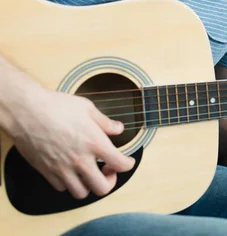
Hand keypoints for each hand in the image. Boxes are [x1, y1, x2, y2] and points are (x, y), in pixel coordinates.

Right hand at [9, 89, 134, 198]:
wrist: (26, 111)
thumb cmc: (56, 106)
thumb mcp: (87, 108)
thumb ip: (105, 122)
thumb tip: (118, 128)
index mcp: (95, 143)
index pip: (120, 164)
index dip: (129, 164)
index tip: (127, 161)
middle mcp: (80, 160)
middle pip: (102, 188)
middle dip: (110, 181)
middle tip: (108, 169)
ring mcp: (62, 168)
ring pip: (81, 193)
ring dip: (89, 185)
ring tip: (89, 172)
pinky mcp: (46, 171)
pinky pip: (61, 188)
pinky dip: (69, 183)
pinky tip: (71, 170)